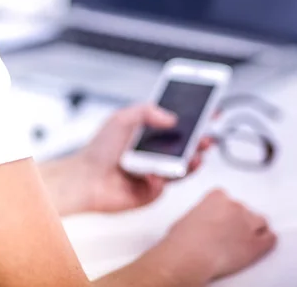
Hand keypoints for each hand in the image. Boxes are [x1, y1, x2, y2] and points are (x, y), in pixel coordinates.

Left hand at [73, 104, 211, 213]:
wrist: (87, 179)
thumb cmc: (99, 149)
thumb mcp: (122, 119)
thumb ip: (147, 111)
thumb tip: (172, 117)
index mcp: (147, 131)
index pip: (176, 121)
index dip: (193, 116)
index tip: (209, 108)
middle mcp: (154, 150)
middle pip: (185, 143)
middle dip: (200, 137)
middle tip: (208, 133)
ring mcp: (157, 169)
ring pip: (184, 163)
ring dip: (195, 156)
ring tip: (200, 149)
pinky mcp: (156, 188)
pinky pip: (172, 180)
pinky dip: (176, 173)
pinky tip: (170, 168)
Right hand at [155, 189, 276, 282]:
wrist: (190, 255)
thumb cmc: (184, 239)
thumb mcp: (189, 216)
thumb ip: (203, 213)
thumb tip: (204, 222)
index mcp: (218, 196)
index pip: (228, 198)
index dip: (225, 210)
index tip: (221, 218)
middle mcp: (235, 206)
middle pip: (245, 209)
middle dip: (239, 220)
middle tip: (230, 232)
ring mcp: (248, 224)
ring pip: (261, 222)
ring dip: (254, 229)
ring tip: (246, 239)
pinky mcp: (256, 244)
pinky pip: (271, 239)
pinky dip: (267, 241)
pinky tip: (262, 244)